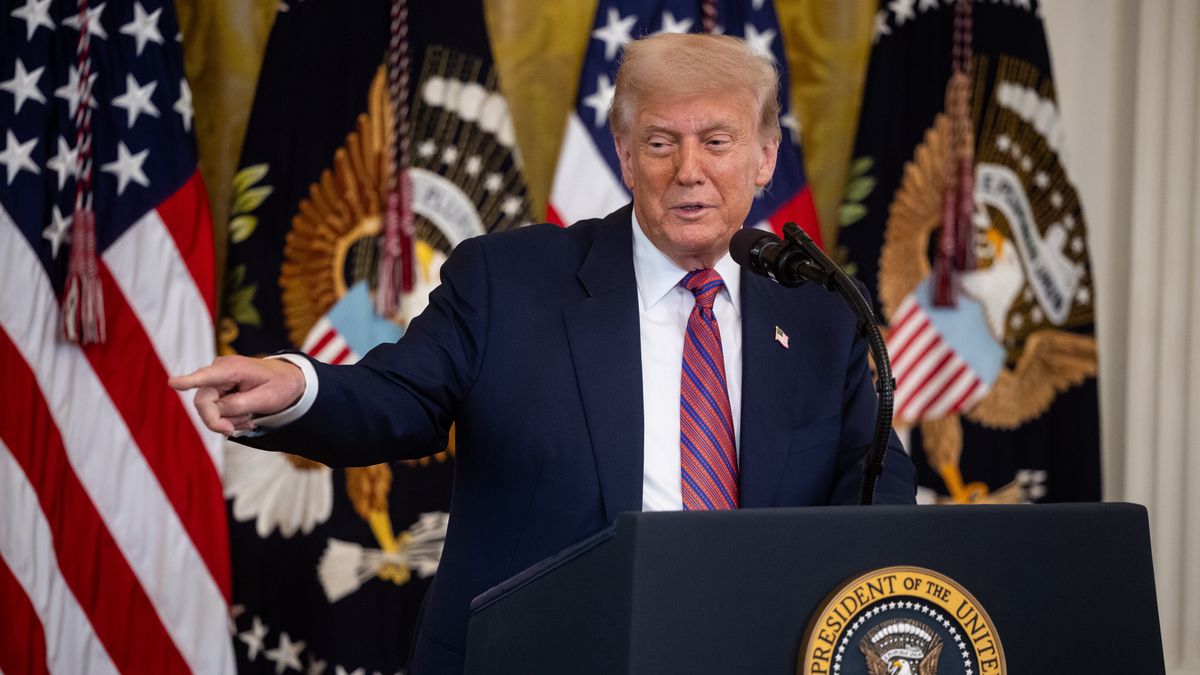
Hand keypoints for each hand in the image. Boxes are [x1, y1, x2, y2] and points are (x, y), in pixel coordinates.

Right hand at [168, 356, 306, 435]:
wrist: (286, 379)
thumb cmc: (279, 386)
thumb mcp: (266, 399)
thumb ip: (239, 405)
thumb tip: (216, 410)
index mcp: (233, 368)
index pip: (208, 377)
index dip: (189, 381)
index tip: (173, 383)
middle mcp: (219, 370)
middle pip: (204, 403)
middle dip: (219, 420)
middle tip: (242, 427)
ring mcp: (215, 379)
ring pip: (208, 409)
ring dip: (227, 420)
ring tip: (249, 419)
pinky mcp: (216, 388)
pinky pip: (213, 409)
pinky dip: (227, 418)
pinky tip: (244, 417)